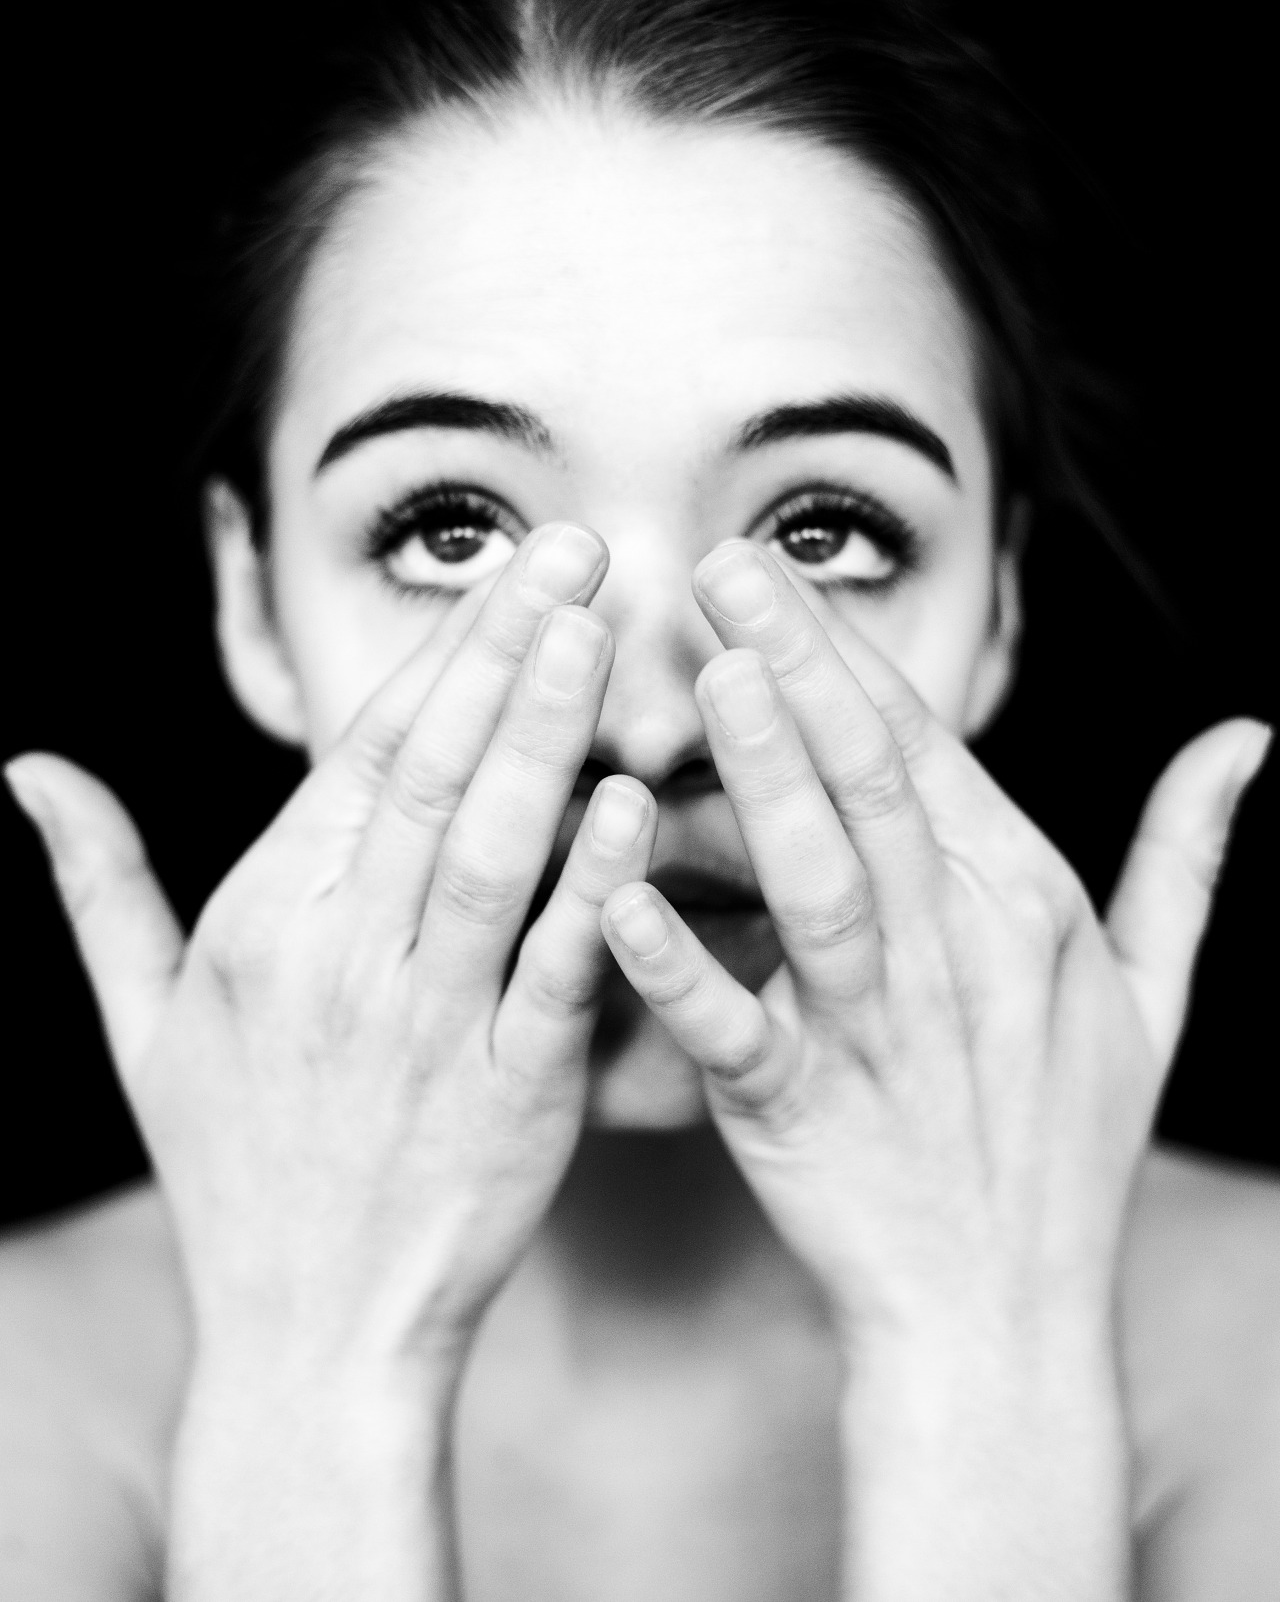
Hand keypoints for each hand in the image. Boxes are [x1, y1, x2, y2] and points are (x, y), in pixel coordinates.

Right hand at [6, 522, 656, 1597]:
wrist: (308, 1338)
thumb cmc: (233, 1169)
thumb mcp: (141, 1026)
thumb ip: (98, 883)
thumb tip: (27, 768)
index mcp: (261, 926)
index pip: (360, 758)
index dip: (439, 654)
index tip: (506, 569)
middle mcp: (340, 961)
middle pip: (432, 776)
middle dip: (506, 650)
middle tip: (576, 547)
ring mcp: (428, 1027)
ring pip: (490, 851)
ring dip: (545, 733)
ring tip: (598, 630)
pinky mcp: (512, 1096)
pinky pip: (555, 971)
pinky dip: (593, 883)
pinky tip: (632, 799)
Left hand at [599, 539, 1269, 1599]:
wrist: (1002, 1313)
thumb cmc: (1062, 1141)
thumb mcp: (1153, 990)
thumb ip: (1187, 853)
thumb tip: (1250, 738)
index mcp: (1020, 900)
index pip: (925, 745)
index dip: (845, 652)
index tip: (773, 567)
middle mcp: (953, 949)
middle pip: (872, 781)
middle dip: (800, 665)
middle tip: (721, 566)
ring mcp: (877, 1031)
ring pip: (822, 879)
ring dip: (767, 774)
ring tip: (713, 672)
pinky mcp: (798, 1113)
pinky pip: (736, 1030)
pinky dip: (680, 966)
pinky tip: (617, 899)